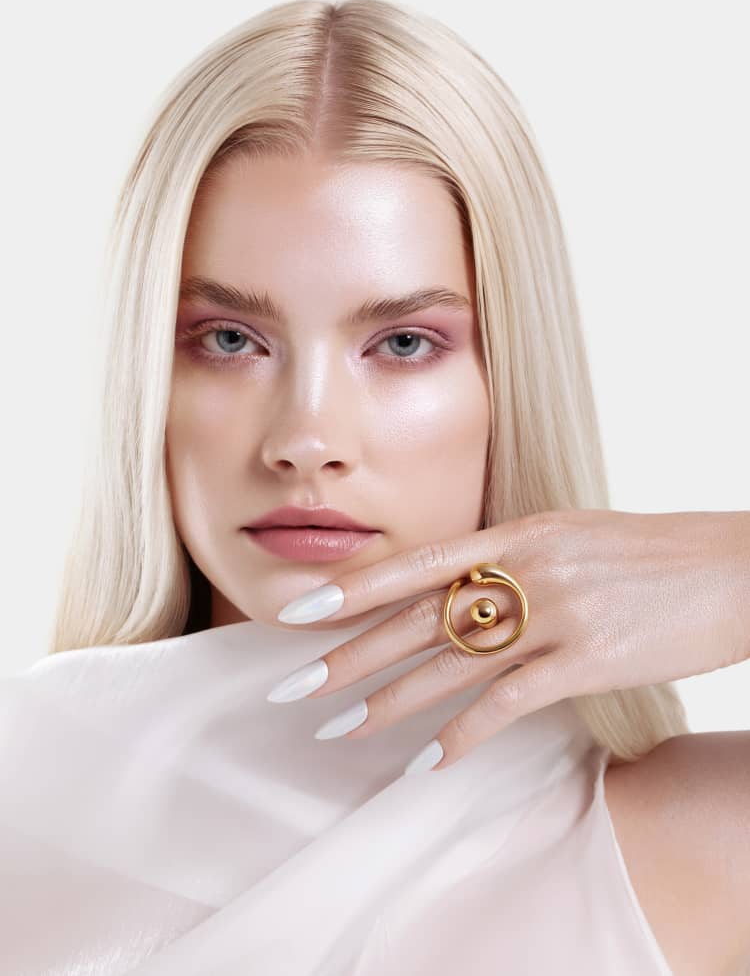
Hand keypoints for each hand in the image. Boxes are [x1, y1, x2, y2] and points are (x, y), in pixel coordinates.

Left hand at [265, 509, 749, 772]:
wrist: (733, 567)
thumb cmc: (654, 554)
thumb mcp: (574, 536)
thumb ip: (515, 558)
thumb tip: (463, 588)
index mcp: (519, 532)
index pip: (417, 561)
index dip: (353, 588)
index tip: (298, 611)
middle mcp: (526, 567)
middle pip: (418, 617)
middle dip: (350, 653)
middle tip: (294, 687)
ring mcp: (556, 612)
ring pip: (450, 663)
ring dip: (390, 700)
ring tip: (339, 729)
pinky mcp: (587, 658)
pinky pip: (508, 703)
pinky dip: (461, 735)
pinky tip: (425, 762)